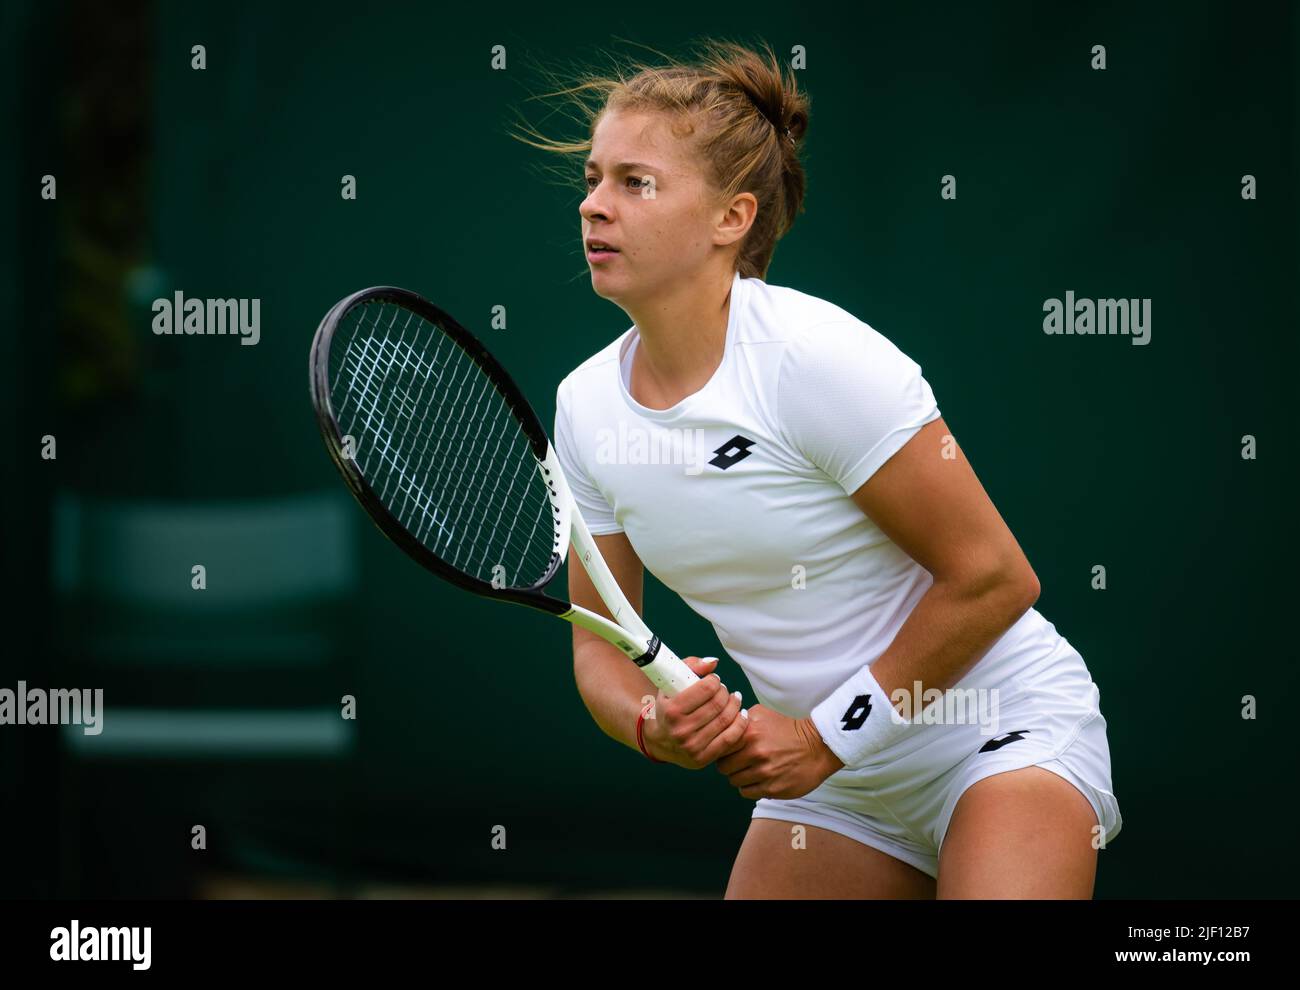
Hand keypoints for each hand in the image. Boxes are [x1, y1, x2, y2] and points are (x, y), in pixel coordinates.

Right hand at [640, 656, 748, 768]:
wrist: (660, 740)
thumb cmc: (668, 707)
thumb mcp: (670, 684)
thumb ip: (690, 667)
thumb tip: (714, 662)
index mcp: (672, 710)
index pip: (707, 688)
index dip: (715, 681)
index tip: (715, 680)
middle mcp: (681, 730)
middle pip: (718, 704)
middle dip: (726, 693)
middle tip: (725, 690)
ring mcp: (692, 747)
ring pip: (726, 720)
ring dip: (735, 705)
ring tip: (735, 699)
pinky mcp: (703, 759)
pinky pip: (730, 739)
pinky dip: (740, 724)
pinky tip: (741, 714)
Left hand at [715, 705, 844, 799]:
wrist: (816, 747)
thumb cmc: (786, 730)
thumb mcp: (762, 714)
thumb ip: (739, 717)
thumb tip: (720, 722)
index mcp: (749, 733)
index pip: (719, 748)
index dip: (721, 750)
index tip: (728, 751)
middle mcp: (755, 753)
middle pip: (723, 767)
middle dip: (728, 765)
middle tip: (738, 762)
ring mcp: (764, 772)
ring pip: (734, 781)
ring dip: (739, 777)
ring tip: (750, 770)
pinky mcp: (772, 788)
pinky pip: (747, 792)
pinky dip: (749, 788)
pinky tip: (758, 779)